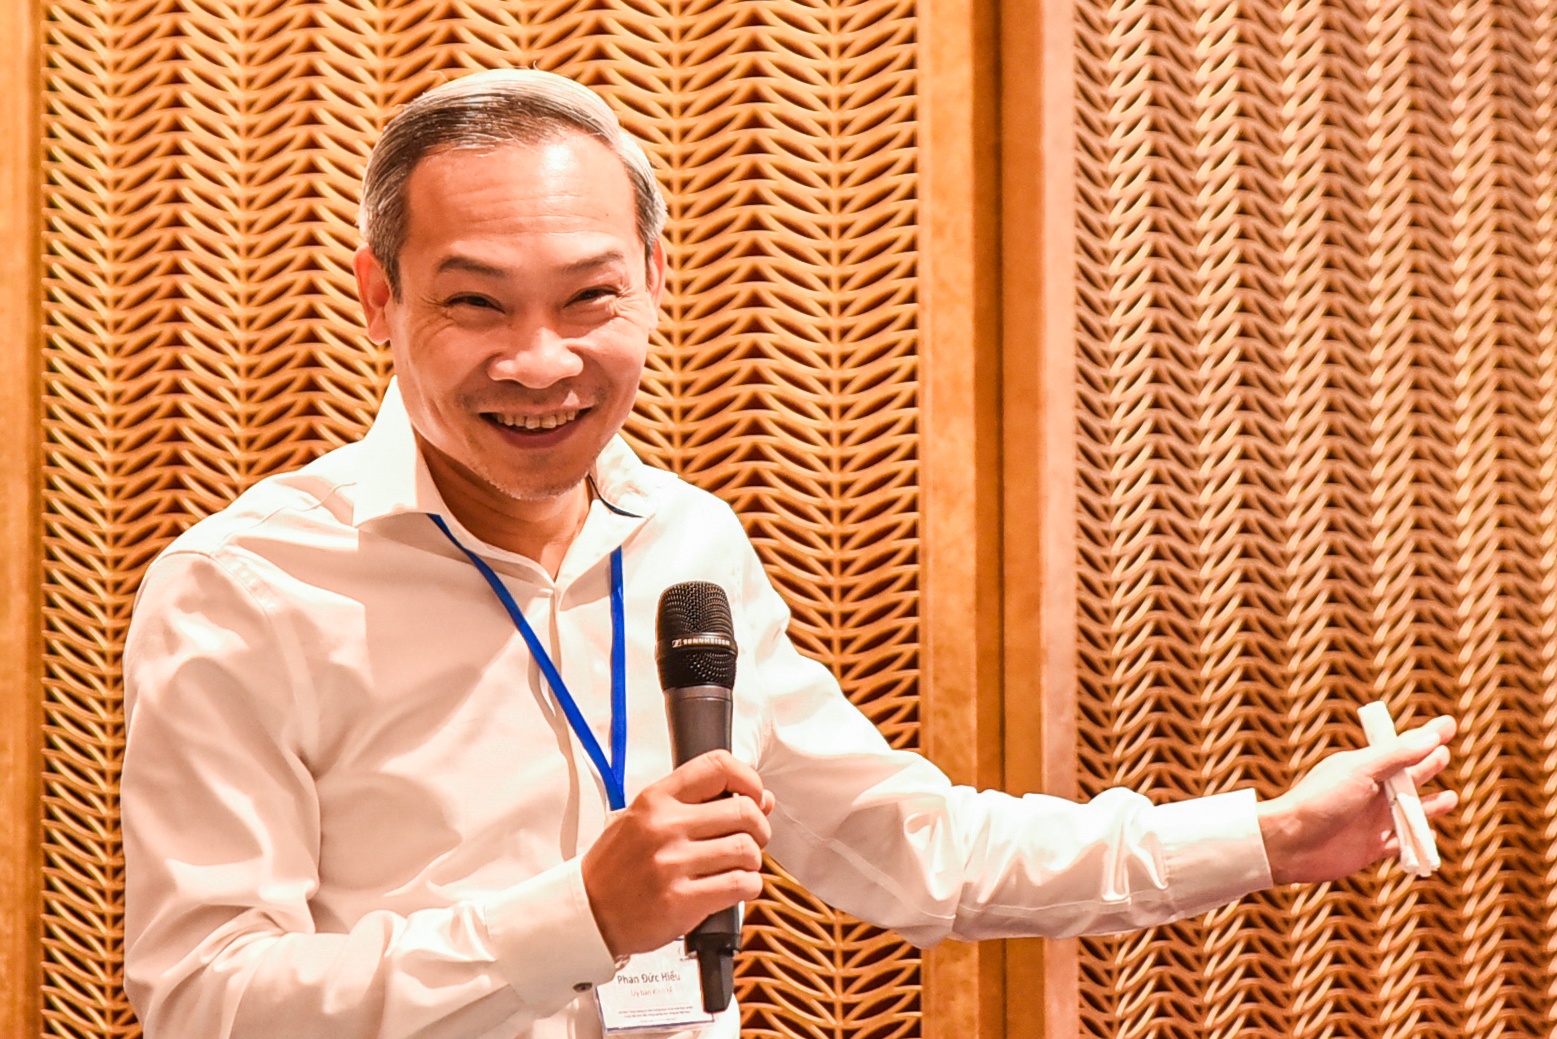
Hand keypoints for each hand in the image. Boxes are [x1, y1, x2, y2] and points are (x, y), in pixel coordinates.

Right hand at [581, 750, 776, 957]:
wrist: (588, 912)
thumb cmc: (618, 866)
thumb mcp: (645, 820)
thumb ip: (698, 805)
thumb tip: (763, 800)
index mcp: (655, 800)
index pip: (717, 767)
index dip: (749, 779)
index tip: (756, 796)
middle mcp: (664, 827)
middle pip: (744, 812)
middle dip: (759, 827)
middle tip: (752, 839)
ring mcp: (672, 864)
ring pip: (746, 850)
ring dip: (752, 861)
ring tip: (738, 866)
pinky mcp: (681, 901)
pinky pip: (740, 885)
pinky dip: (748, 886)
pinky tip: (734, 887)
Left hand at [1257, 715, 1457, 884]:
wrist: (1291, 843)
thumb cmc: (1321, 799)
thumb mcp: (1360, 771)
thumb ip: (1396, 756)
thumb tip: (1431, 736)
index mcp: (1365, 767)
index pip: (1404, 747)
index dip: (1427, 736)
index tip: (1450, 723)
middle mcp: (1370, 792)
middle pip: (1408, 777)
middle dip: (1428, 766)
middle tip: (1446, 753)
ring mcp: (1371, 820)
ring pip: (1409, 811)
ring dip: (1430, 805)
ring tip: (1451, 797)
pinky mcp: (1372, 847)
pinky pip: (1402, 843)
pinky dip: (1418, 839)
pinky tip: (1432, 835)